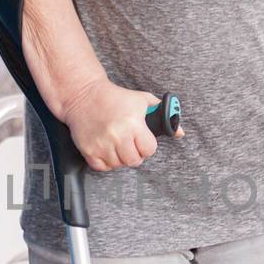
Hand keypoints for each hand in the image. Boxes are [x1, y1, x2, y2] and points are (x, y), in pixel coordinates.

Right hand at [63, 76, 183, 170]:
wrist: (84, 95)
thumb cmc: (115, 97)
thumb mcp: (142, 100)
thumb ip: (163, 114)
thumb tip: (179, 132)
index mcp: (133, 123)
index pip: (149, 150)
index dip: (147, 146)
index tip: (142, 141)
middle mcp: (118, 135)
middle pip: (134, 161)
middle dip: (135, 154)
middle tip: (130, 144)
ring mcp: (102, 144)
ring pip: (119, 165)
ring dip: (120, 158)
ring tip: (117, 144)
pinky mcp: (89, 150)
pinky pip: (103, 167)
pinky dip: (106, 162)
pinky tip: (107, 149)